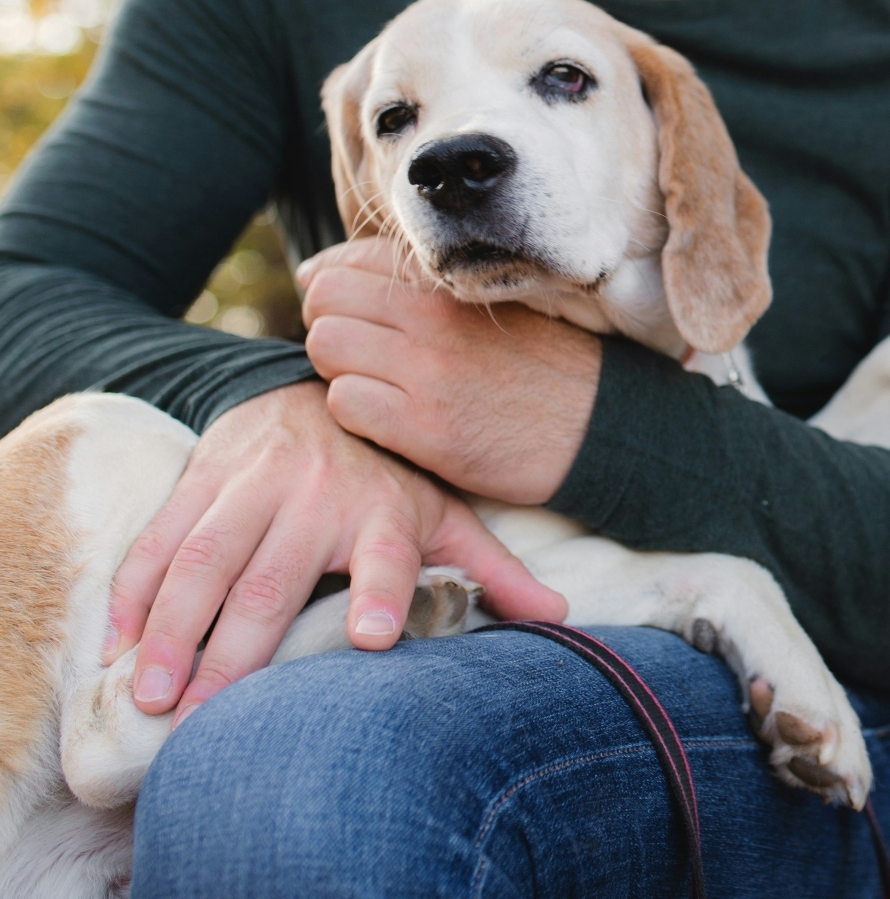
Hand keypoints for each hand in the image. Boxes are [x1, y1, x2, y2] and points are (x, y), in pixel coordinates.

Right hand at [104, 381, 567, 722]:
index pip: (389, 557)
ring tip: (152, 695)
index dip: (382, 595)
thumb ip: (493, 567)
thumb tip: (560, 617)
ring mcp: (257, 482)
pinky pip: (163, 534)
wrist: (324, 384)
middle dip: (239, 650)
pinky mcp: (206, 473)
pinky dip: (136, 588)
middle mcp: (320, 495)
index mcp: (385, 511)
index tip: (374, 639)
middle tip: (208, 716)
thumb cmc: (391, 471)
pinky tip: (118, 643)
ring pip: (206, 558)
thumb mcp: (446, 507)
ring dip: (174, 628)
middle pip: (274, 578)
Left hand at [298, 237, 600, 504]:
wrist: (600, 425)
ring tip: (377, 386)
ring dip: (340, 370)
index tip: (353, 315)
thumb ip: (420, 287)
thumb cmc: (541, 366)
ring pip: (325, 348)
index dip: (333, 288)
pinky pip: (345, 404)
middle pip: (325, 300)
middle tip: (360, 354)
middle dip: (329, 325)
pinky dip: (356, 413)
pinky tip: (390, 419)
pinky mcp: (425, 428)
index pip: (349, 262)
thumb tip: (317, 272)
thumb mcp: (492, 305)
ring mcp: (427, 373)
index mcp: (451, 285)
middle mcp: (434, 318)